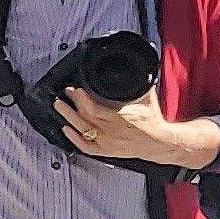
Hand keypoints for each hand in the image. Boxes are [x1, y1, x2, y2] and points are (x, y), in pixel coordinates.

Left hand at [55, 87, 216, 168]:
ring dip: (68, 117)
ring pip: (82, 130)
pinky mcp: (106, 151)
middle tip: (65, 94)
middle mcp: (112, 131)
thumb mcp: (146, 98)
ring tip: (59, 106)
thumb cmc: (153, 121)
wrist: (160, 142)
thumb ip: (140, 83)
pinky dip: (73, 138)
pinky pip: (85, 147)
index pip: (93, 108)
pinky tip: (66, 129)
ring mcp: (107, 142)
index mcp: (121, 118)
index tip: (76, 89)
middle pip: (84, 117)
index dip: (81, 98)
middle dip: (72, 103)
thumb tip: (138, 67)